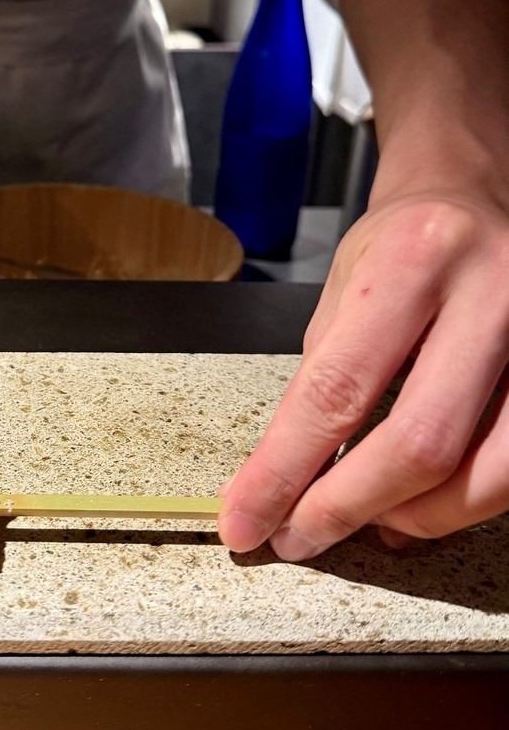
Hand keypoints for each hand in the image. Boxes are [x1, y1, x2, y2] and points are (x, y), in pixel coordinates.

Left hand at [218, 192, 508, 559]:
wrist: (477, 194)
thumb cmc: (403, 243)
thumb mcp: (343, 289)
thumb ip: (321, 381)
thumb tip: (288, 481)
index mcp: (413, 261)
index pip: (337, 389)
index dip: (283, 469)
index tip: (246, 519)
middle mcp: (493, 294)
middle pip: (420, 441)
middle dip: (348, 507)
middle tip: (298, 535)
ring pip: (489, 473)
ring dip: (414, 518)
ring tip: (363, 523)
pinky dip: (460, 503)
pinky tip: (416, 507)